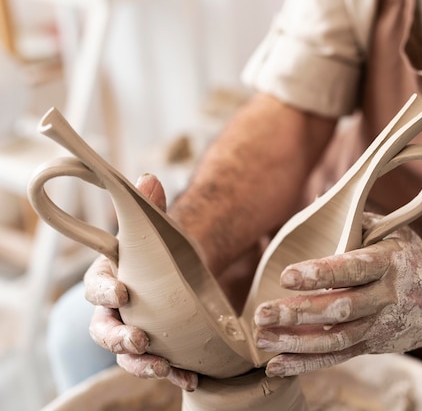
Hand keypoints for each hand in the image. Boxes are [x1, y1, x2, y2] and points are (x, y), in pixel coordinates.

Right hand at [84, 174, 197, 390]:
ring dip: (142, 363)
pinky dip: (172, 372)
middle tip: (139, 340)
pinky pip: (157, 364)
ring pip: (126, 355)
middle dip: (118, 338)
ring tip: (164, 366)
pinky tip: (190, 377)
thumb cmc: (160, 250)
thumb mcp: (157, 228)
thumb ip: (150, 207)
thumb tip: (149, 178)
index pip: (95, 286)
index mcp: (109, 278)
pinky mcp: (156, 347)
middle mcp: (114, 310)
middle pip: (104, 330)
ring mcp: (133, 331)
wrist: (178, 270)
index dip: (104, 291)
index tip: (122, 292)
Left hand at [254, 213, 421, 376]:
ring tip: (262, 338)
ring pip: (336, 339)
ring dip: (296, 342)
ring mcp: (380, 325)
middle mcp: (385, 296)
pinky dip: (306, 364)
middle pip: (340, 309)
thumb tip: (317, 201)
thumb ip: (356, 219)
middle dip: (299, 313)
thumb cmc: (411, 259)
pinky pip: (338, 357)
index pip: (353, 268)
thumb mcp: (393, 232)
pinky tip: (277, 365)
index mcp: (389, 262)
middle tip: (262, 314)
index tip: (287, 275)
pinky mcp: (373, 345)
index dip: (321, 273)